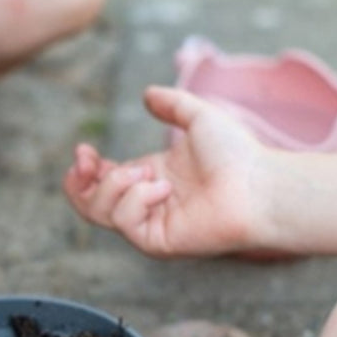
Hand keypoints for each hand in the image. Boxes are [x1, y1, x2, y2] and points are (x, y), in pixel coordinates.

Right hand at [62, 85, 269, 257]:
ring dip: (114, 185)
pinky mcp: (156, 241)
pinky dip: (136, 199)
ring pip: (100, 212)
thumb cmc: (238, 155)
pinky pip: (124, 222)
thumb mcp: (199, 117)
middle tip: (87, 159)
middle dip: (78, 182)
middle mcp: (147, 203)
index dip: (85, 168)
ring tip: (144, 174)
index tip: (84, 150)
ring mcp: (150, 224)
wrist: (259, 185)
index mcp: (151, 178)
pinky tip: (162, 188)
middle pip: (89, 204)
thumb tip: (147, 94)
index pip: (102, 181)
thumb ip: (172, 103)